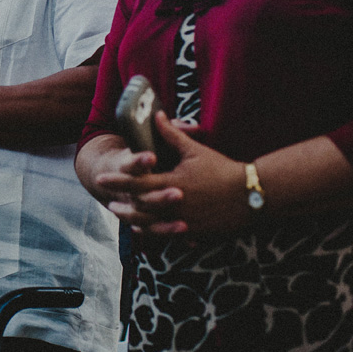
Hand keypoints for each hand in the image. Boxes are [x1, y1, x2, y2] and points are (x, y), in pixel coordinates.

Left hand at [96, 112, 247, 236]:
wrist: (252, 194)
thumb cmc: (222, 169)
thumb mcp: (195, 150)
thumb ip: (170, 135)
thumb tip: (156, 114)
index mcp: (172, 183)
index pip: (137, 182)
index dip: (117, 180)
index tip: (101, 179)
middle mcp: (175, 205)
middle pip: (141, 208)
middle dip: (124, 206)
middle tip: (110, 203)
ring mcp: (185, 222)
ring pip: (153, 226)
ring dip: (136, 222)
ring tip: (126, 219)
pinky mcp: (195, 234)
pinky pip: (171, 236)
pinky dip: (157, 234)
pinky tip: (150, 231)